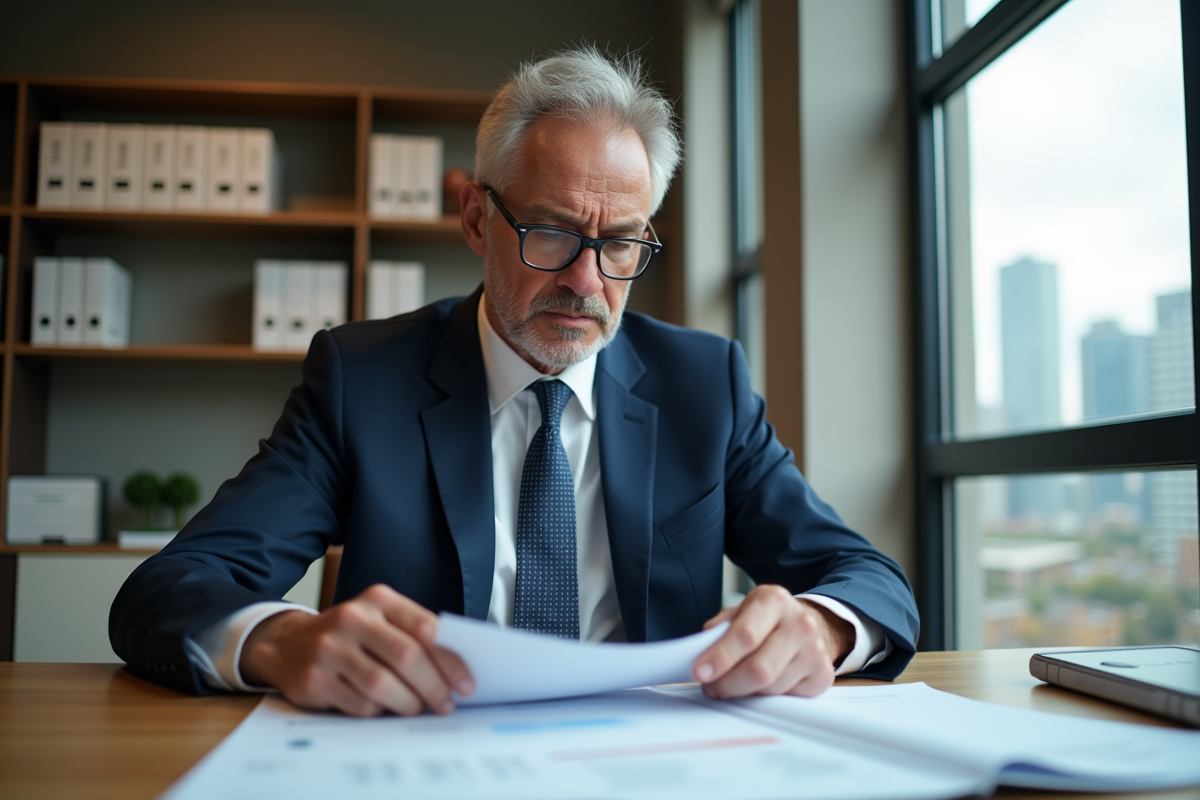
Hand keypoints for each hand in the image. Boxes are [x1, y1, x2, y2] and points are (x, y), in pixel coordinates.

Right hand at [240, 584, 473, 716]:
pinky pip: (358, 704)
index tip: (466, 684)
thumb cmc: (349, 636)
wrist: (287, 644)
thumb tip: (455, 671)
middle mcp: (352, 618)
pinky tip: (381, 708)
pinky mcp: (313, 678)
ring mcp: (329, 648)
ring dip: (407, 704)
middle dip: (433, 687)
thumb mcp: (379, 620)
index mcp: (377, 600)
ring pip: (383, 685)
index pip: (425, 628)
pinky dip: (377, 712)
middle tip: (445, 705)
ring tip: (416, 709)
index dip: (450, 660)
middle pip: (406, 657)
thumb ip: (413, 635)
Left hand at [692, 584, 853, 699]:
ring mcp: (815, 650)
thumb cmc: (764, 621)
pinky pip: (786, 698)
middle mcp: (800, 623)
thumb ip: (719, 630)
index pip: (745, 635)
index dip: (720, 657)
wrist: (804, 624)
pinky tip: (760, 685)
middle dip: (728, 684)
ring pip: (771, 688)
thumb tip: (700, 653)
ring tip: (733, 684)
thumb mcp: (740, 612)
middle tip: (712, 688)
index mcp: (774, 600)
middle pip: (759, 669)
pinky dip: (766, 697)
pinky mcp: (823, 675)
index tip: (700, 672)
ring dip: (745, 693)